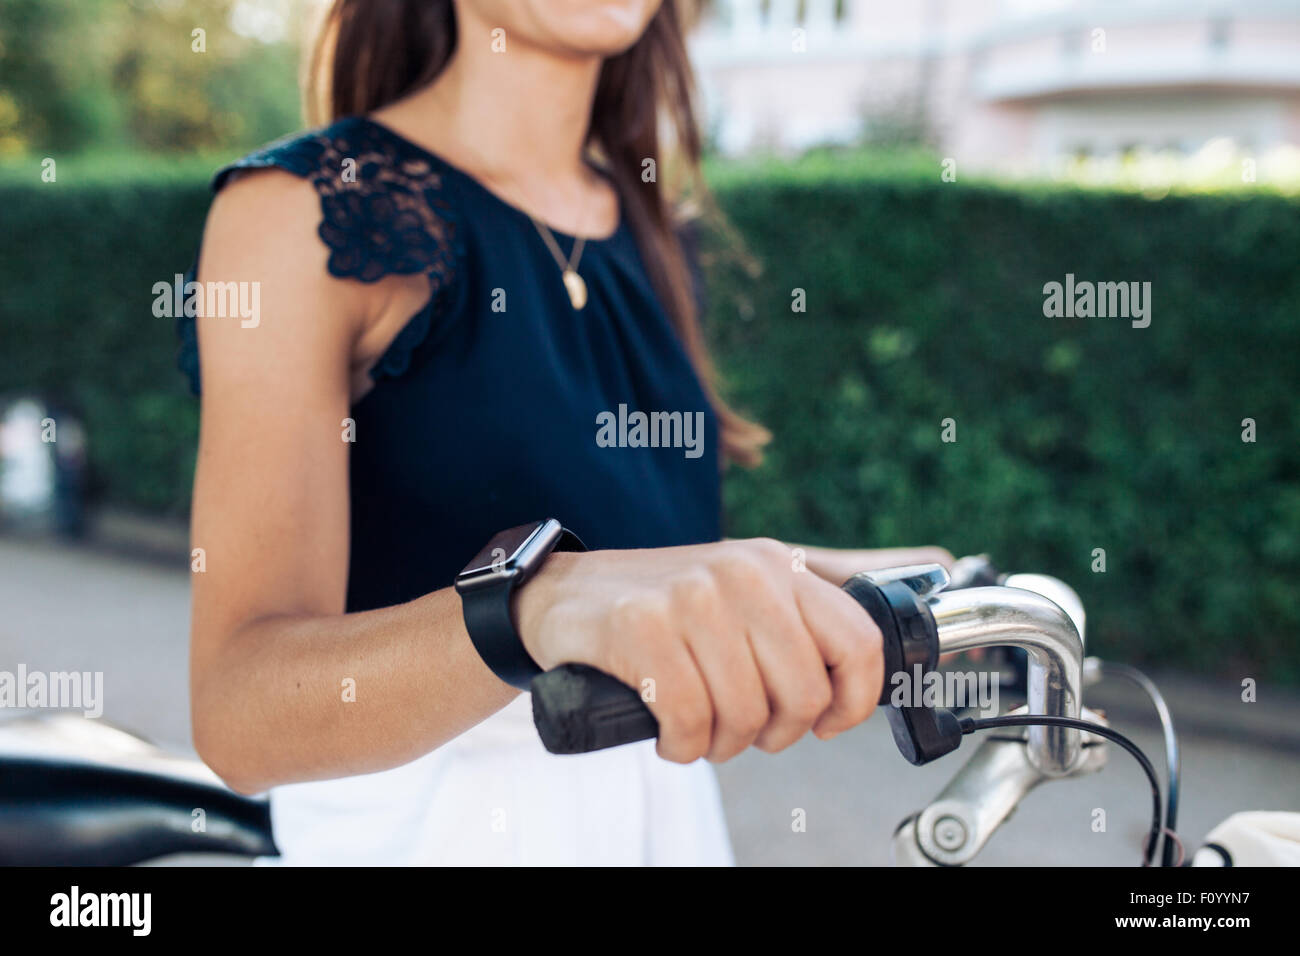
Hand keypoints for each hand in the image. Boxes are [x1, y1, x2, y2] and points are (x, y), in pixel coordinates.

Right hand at [513, 538, 882, 763]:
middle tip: (743, 728)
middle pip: (804, 694)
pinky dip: (682, 746)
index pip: (857, 641)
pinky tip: (669, 732)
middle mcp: (742, 574)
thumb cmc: (660, 610)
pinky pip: (691, 721)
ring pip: (747, 714)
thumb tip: (860, 684)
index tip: (827, 723)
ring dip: (722, 744)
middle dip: (775, 733)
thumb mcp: (738, 597)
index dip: (853, 701)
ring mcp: (691, 597)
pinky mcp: (642, 628)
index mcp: (776, 565)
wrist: (563, 596)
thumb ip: (796, 629)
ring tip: (700, 727)